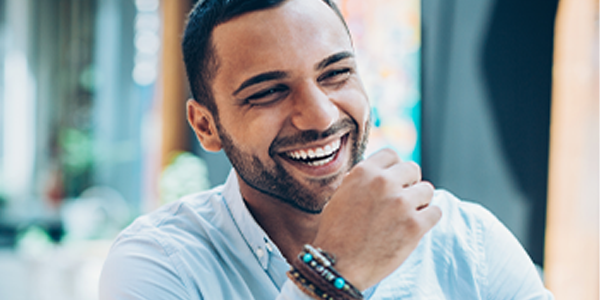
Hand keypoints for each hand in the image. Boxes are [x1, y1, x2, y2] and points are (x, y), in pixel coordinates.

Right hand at [312, 148, 441, 290]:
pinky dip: (428, 219)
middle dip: (409, 184)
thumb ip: (361, 181)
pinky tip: (414, 227)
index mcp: (363, 172)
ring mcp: (401, 203)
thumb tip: (378, 172)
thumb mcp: (340, 196)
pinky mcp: (414, 226)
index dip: (394, 168)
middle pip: (413, 169)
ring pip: (427, 190)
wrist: (339, 266)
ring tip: (406, 216)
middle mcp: (383, 182)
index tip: (393, 181)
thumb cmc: (336, 234)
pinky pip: (436, 212)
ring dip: (420, 202)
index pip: (391, 154)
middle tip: (401, 200)